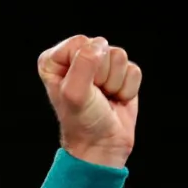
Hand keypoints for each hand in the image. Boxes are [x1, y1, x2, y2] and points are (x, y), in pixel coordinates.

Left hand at [37, 35, 141, 168]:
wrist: (102, 145)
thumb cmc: (82, 121)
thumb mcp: (75, 93)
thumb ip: (84, 64)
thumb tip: (100, 45)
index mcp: (54, 61)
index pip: (80, 42)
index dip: (86, 65)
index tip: (81, 88)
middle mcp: (75, 59)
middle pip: (102, 46)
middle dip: (102, 74)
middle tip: (94, 95)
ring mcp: (99, 66)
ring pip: (120, 56)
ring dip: (115, 82)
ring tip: (104, 97)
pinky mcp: (120, 74)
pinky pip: (134, 69)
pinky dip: (127, 88)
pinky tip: (116, 99)